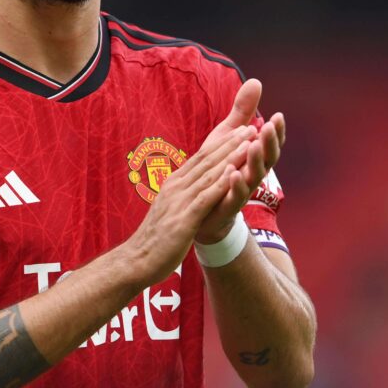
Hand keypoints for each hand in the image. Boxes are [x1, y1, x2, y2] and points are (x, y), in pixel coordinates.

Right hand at [124, 124, 257, 283]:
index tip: (239, 130)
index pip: (201, 158)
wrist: (136, 260)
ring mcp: (179, 202)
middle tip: (251, 127)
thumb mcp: (170, 209)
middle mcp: (176, 187)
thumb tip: (192, 185)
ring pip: (209, 175)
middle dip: (230, 143)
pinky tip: (234, 174)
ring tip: (249, 143)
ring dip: (230, 157)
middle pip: (207, 160)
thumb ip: (182, 194)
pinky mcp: (183, 220)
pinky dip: (220, 184)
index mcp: (174, 184)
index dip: (222, 143)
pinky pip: (205, 198)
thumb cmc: (156, 238)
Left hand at [195, 80, 285, 243]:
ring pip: (253, 177)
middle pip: (266, 159)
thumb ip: (242, 112)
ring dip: (254, 161)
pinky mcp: (227, 206)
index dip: (275, 132)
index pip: (269, 143)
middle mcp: (252, 174)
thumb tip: (256, 81)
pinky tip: (232, 172)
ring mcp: (241, 191)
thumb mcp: (228, 136)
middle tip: (268, 127)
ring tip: (253, 146)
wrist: (203, 210)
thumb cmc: (219, 169)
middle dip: (268, 143)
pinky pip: (234, 196)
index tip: (278, 115)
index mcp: (253, 157)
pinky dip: (235, 184)